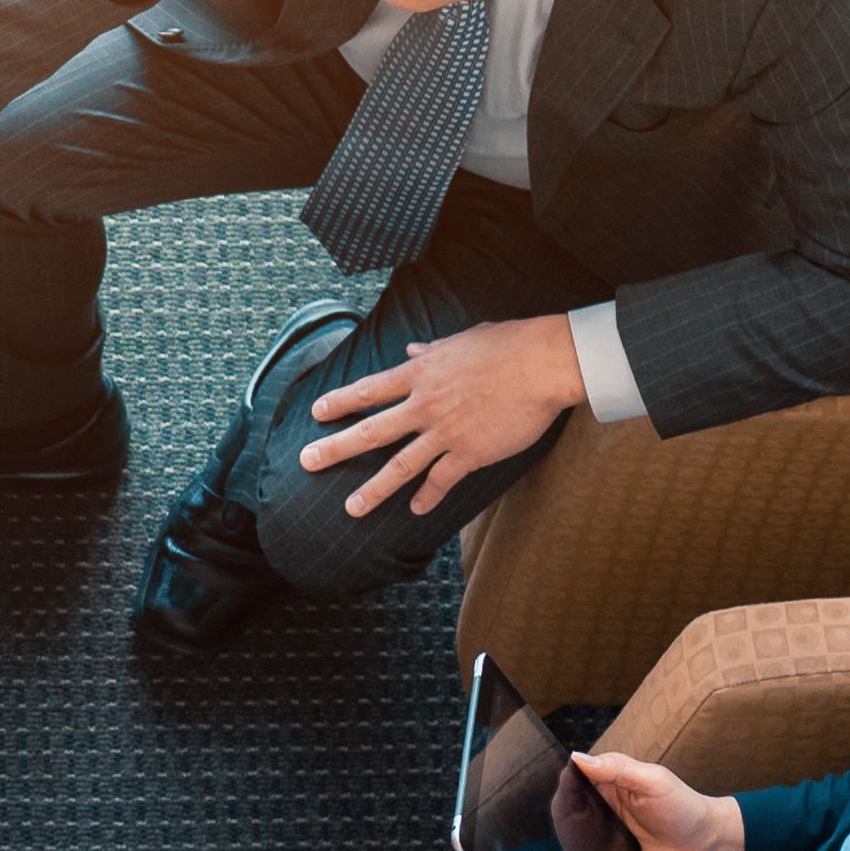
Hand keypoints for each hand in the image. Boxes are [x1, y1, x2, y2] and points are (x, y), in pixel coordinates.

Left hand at [295, 312, 587, 521]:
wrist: (543, 364)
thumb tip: (412, 350)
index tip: (316, 413)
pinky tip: (416, 510)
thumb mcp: (462, 340)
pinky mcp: (470, 452)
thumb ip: (432, 351)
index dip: (340, 402)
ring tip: (351, 509)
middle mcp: (424, 406)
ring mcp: (445, 432)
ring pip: (400, 466)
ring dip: (373, 490)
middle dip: (335, 449)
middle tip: (306, 462)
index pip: (369, 391)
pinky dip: (427, 497)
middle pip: (371, 431)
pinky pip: (442, 480)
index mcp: (420, 375)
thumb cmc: (508, 345)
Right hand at [567, 749, 747, 850]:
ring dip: (569, 836)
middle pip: (567, 805)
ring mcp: (601, 830)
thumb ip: (618, 768)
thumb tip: (578, 758)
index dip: (566, 782)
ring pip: (570, 831)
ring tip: (575, 841)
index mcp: (608, 779)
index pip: (575, 776)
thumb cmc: (683, 807)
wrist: (703, 845)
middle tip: (569, 820)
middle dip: (564, 812)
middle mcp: (600, 803)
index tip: (565, 790)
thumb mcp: (654, 782)